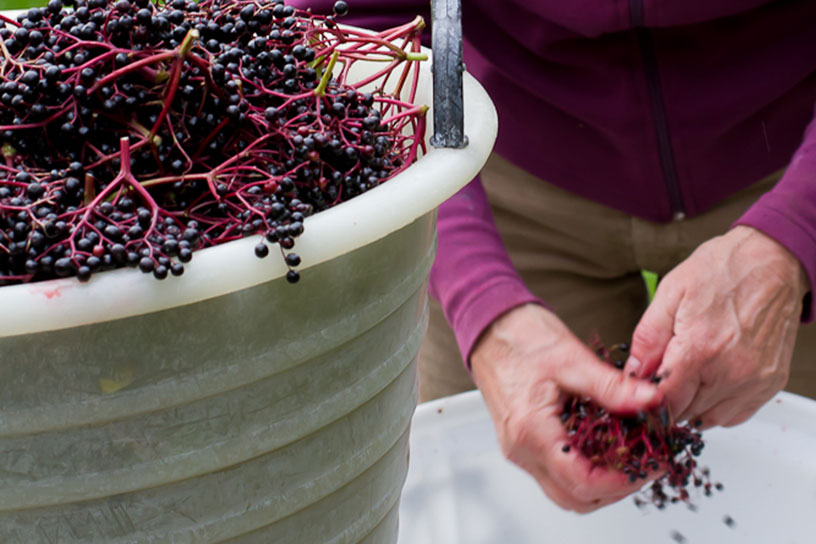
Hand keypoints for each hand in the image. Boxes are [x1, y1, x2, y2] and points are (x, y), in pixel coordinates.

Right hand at [471, 304, 660, 512]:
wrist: (489, 326)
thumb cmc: (520, 337)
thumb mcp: (573, 358)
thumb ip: (613, 386)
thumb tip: (651, 401)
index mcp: (532, 430)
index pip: (582, 481)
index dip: (622, 480)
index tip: (649, 465)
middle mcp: (521, 447)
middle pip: (573, 498)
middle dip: (614, 489)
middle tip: (643, 466)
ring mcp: (518, 448)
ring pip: (563, 490)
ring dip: (598, 483)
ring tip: (627, 457)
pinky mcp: (520, 442)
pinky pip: (554, 471)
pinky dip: (582, 470)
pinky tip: (602, 447)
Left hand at [625, 226, 807, 427]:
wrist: (772, 260)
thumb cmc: (723, 270)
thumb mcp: (670, 292)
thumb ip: (648, 337)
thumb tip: (634, 370)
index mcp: (700, 349)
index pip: (664, 400)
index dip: (646, 399)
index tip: (640, 390)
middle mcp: (731, 371)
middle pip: (684, 412)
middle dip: (666, 400)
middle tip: (662, 376)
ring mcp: (754, 381)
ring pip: (708, 419)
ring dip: (691, 406)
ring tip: (687, 376)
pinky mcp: (770, 383)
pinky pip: (735, 415)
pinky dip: (717, 407)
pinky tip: (709, 382)